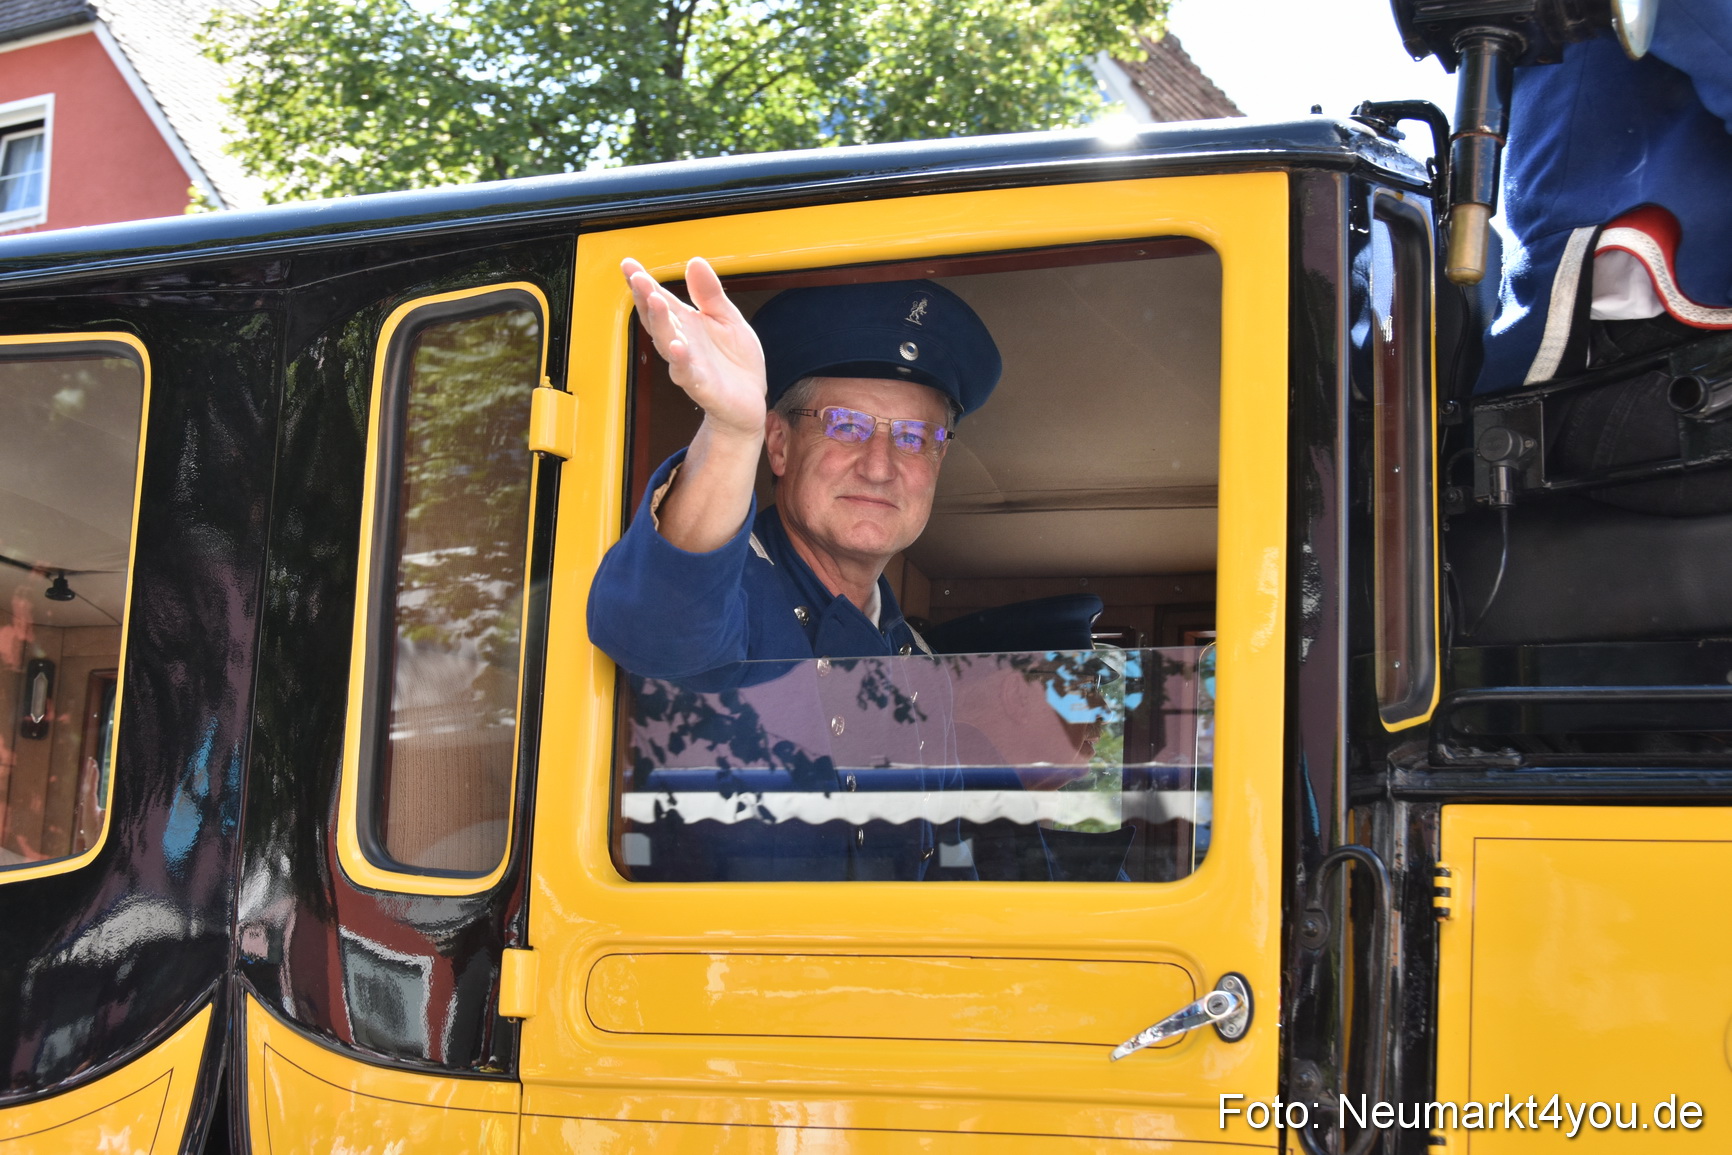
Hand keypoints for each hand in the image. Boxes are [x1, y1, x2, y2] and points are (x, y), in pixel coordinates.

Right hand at [622, 256, 766, 440]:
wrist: (749, 401)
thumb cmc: (735, 362)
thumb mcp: (728, 318)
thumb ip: (710, 293)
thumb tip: (694, 261)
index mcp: (686, 323)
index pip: (660, 299)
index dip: (644, 282)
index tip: (628, 264)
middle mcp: (681, 342)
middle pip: (657, 318)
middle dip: (645, 297)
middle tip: (637, 277)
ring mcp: (689, 364)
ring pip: (667, 342)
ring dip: (660, 322)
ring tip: (655, 300)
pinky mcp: (702, 385)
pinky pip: (687, 372)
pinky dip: (681, 360)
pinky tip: (678, 346)